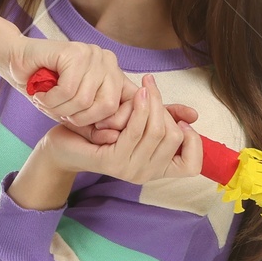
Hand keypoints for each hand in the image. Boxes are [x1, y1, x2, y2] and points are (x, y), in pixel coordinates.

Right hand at [0, 0, 127, 142]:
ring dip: (59, 109)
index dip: (108, 123)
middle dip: (80, 119)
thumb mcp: (74, 112)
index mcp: (114, 75)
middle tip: (60, 115)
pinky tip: (41, 96)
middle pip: (108, 106)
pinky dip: (51, 100)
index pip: (127, 105)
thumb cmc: (46, 90)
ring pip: (84, 100)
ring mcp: (93, 54)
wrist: (17, 63)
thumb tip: (113, 138)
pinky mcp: (75, 52)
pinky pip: (68, 89)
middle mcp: (108, 61)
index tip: (82, 124)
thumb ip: (95, 125)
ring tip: (46, 103)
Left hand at [26, 74, 203, 195]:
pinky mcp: (113, 161)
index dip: (195, 142)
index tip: (183, 122)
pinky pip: (135, 131)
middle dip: (166, 109)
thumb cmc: (105, 129)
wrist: (65, 142)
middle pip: (174, 138)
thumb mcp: (141, 122)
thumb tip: (195, 115)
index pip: (193, 165)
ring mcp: (129, 170)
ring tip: (145, 85)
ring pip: (157, 132)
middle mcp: (145, 175)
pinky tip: (136, 94)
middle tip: (151, 89)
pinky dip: (139, 109)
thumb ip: (167, 118)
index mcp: (156, 169)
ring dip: (153, 103)